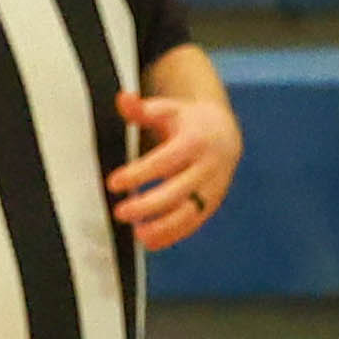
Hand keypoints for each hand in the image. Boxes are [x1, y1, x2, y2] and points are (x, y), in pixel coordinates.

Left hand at [108, 90, 241, 251]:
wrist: (225, 134)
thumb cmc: (187, 123)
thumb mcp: (169, 111)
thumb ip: (143, 109)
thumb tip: (122, 98)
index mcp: (195, 140)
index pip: (165, 161)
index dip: (139, 173)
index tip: (113, 182)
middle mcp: (207, 166)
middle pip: (176, 191)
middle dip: (147, 205)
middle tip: (119, 212)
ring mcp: (212, 188)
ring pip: (187, 214)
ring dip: (161, 227)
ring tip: (136, 233)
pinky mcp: (211, 205)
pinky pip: (191, 225)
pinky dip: (170, 236)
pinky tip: (147, 240)